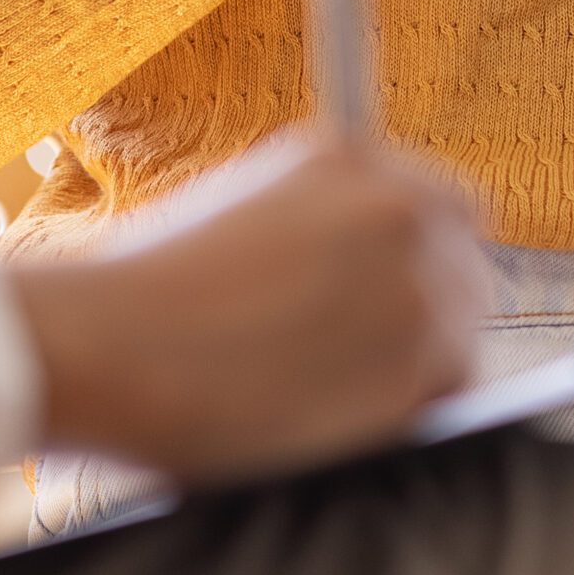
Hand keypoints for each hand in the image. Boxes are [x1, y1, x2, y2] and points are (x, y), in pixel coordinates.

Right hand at [1, 131, 486, 483]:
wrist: (108, 343)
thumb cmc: (148, 284)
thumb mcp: (247, 204)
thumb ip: (324, 218)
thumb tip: (365, 264)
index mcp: (352, 154)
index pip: (449, 204)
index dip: (424, 253)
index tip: (398, 291)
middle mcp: (398, 209)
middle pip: (465, 270)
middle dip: (425, 312)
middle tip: (361, 358)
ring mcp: (413, 289)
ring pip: (457, 341)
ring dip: (415, 369)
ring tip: (329, 393)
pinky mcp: (410, 375)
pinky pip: (440, 402)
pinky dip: (401, 418)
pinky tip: (333, 420)